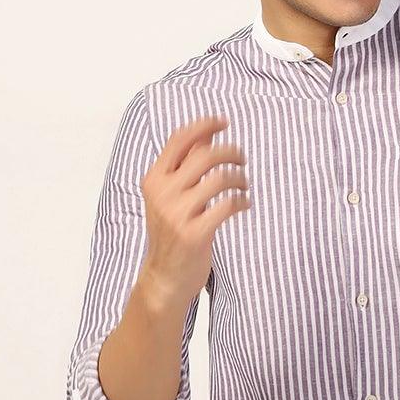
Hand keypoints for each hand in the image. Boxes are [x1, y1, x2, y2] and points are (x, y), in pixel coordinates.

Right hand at [138, 112, 248, 309]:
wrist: (165, 277)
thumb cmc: (172, 233)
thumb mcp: (170, 197)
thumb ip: (186, 166)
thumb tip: (207, 135)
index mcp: (154, 179)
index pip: (179, 139)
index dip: (204, 125)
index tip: (224, 122)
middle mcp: (163, 193)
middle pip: (205, 155)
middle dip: (231, 152)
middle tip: (242, 160)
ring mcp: (178, 214)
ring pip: (219, 178)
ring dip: (240, 178)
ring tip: (245, 185)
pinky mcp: (195, 233)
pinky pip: (228, 205)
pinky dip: (241, 201)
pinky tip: (244, 203)